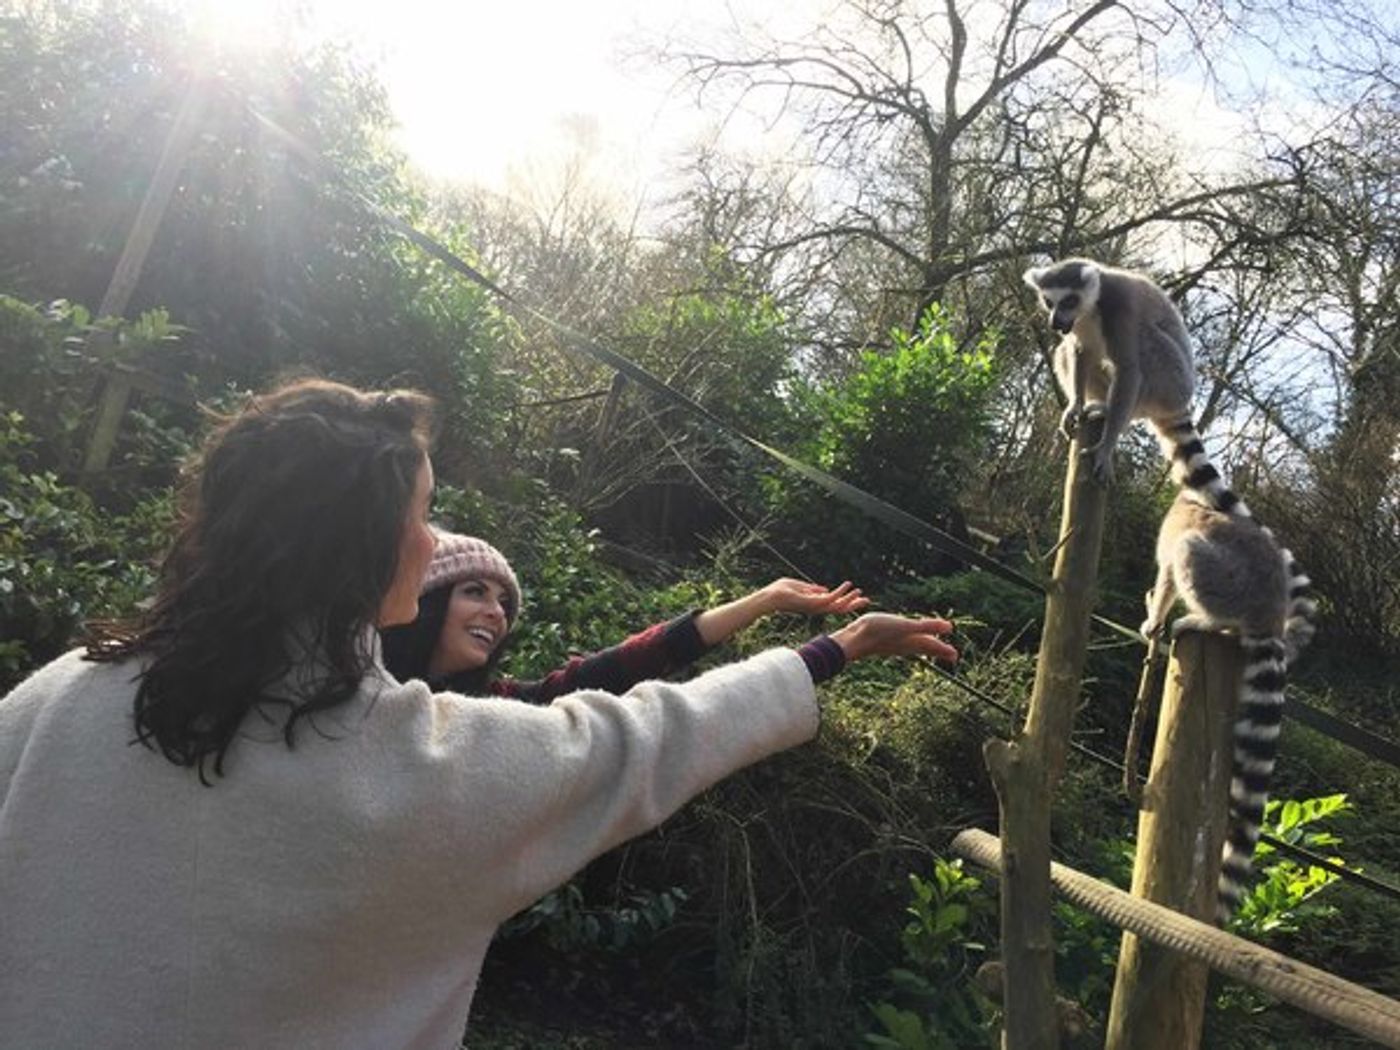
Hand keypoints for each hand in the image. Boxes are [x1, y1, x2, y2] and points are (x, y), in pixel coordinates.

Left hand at [758, 578, 868, 616]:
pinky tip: (848, 586)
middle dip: (853, 604)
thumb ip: (812, 589)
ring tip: (860, 592)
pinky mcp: (812, 603)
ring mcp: (815, 607)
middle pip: (839, 608)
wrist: (769, 597)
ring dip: (849, 598)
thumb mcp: (799, 586)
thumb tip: (823, 588)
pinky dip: (840, 592)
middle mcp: (816, 608)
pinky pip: (831, 598)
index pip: (834, 605)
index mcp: (814, 604)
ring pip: (837, 605)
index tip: (857, 597)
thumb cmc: (780, 591)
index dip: (846, 602)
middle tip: (867, 600)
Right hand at [829, 613, 957, 664]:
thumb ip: (927, 626)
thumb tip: (949, 628)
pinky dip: (910, 641)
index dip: (944, 650)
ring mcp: (894, 643)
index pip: (933, 647)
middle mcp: (905, 645)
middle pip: (926, 648)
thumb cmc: (878, 631)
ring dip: (925, 645)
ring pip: (915, 646)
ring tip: (931, 646)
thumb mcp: (905, 625)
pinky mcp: (885, 640)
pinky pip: (903, 642)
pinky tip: (905, 639)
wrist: (853, 639)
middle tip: (949, 654)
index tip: (955, 656)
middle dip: (937, 650)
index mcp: (913, 642)